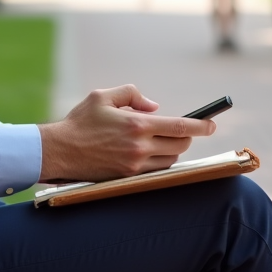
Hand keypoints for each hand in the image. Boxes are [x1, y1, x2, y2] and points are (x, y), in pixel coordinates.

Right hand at [37, 85, 215, 182]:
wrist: (59, 151)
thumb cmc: (80, 121)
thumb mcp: (103, 96)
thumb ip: (132, 94)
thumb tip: (155, 107)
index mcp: (137, 125)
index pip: (180, 127)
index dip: (201, 126)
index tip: (212, 124)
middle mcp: (139, 147)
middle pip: (179, 145)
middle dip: (186, 137)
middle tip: (185, 130)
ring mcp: (135, 165)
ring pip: (170, 160)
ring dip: (173, 150)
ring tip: (164, 140)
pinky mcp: (128, 177)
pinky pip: (156, 170)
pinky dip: (160, 161)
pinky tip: (153, 153)